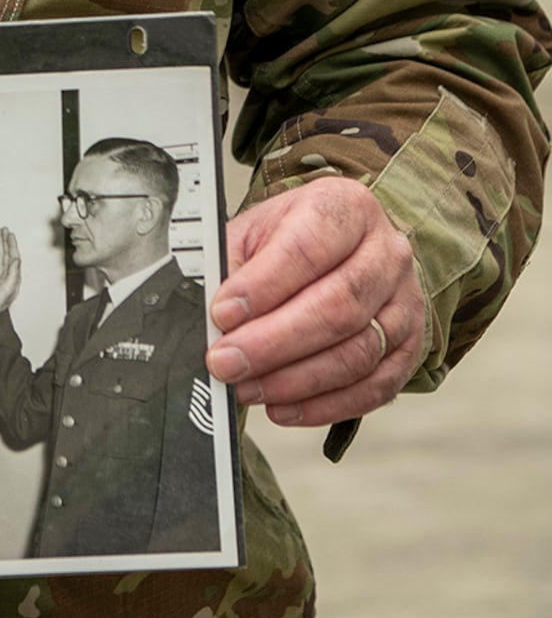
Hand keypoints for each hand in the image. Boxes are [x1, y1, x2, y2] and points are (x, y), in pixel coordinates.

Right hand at [0, 227, 21, 318]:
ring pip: (0, 254)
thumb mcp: (8, 288)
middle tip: (4, 229)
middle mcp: (6, 272)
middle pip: (7, 252)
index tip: (10, 235)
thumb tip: (16, 260)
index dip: (12, 245)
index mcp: (13, 275)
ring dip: (0, 243)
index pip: (13, 256)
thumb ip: (13, 274)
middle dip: (6, 240)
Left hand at [206, 176, 426, 426]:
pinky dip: (325, 405)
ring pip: (357, 353)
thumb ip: (231, 266)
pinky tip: (283, 407)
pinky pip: (373, 388)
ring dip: (294, 380)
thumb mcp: (256, 232)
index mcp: (346, 209)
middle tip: (226, 362)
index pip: (307, 248)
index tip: (222, 313)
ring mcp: (405, 303)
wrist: (345, 249)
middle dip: (273, 342)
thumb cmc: (294, 239)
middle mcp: (386, 253)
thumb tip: (207, 313)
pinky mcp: (409, 349)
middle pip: (337, 306)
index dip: (263, 286)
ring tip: (247, 388)